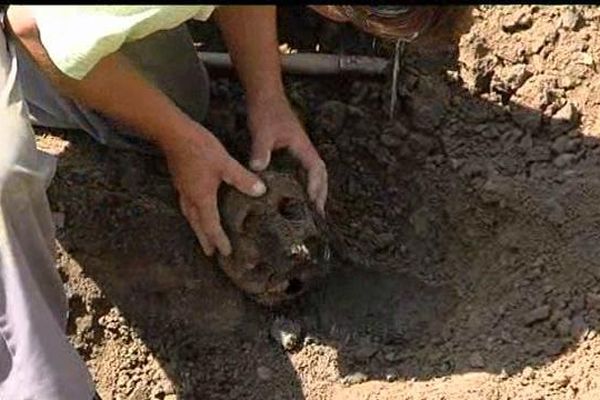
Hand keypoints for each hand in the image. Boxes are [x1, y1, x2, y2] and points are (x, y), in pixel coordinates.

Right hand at [162, 122, 265, 256]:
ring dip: (197, 227)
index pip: (211, 225)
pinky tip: (196, 208)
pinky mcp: (180, 180)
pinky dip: (192, 213)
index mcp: (201, 198)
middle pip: (197, 225)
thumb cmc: (199, 148)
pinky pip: (186, 204)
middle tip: (210, 253)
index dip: (219, 239)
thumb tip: (261, 191)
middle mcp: (190, 197)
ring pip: (190, 215)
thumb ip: (243, 179)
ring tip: (202, 235)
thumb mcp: (225, 163)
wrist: (173, 132)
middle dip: (204, 239)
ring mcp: (182, 189)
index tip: (226, 252)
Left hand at [248, 96, 327, 214]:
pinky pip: (304, 170)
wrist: (264, 95)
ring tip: (313, 208)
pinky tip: (297, 193)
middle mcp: (305, 149)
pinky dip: (305, 183)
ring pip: (314, 172)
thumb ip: (261, 151)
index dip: (316, 186)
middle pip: (321, 174)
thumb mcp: (262, 132)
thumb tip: (257, 170)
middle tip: (318, 213)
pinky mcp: (292, 150)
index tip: (313, 202)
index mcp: (303, 146)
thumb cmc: (266, 111)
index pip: (316, 169)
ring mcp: (300, 150)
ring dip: (316, 189)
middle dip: (321, 193)